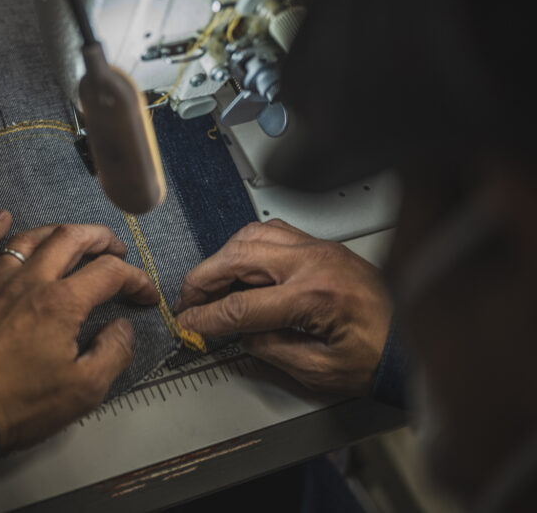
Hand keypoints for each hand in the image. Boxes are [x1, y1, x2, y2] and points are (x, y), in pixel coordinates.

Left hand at [0, 210, 158, 449]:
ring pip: (29, 238)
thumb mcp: (82, 391)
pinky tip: (1, 217)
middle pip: (71, 239)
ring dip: (57, 231)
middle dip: (100, 239)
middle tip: (115, 248)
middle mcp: (29, 281)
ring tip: (73, 236)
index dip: (135, 278)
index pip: (110, 274)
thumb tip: (122, 328)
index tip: (145, 294)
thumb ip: (112, 354)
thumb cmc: (15, 404)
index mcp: (62, 303)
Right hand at [174, 219, 391, 395]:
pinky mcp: (322, 246)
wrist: (414, 342)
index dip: (206, 317)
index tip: (188, 325)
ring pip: (251, 235)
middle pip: (237, 257)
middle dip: (203, 280)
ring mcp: (318, 248)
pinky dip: (246, 245)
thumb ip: (271, 350)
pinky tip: (239, 264)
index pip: (241, 305)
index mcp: (315, 296)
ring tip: (208, 283)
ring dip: (221, 258)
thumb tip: (239, 335)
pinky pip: (272, 231)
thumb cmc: (380, 357)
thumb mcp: (320, 371)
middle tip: (187, 301)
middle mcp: (314, 262)